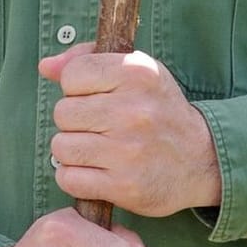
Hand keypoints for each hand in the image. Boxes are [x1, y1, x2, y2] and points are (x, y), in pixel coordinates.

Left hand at [40, 43, 221, 216]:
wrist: (201, 159)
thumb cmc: (158, 108)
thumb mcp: (134, 70)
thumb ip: (86, 59)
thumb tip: (45, 67)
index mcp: (136, 73)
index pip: (72, 75)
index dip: (77, 88)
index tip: (97, 97)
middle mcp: (133, 110)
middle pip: (63, 113)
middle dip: (74, 121)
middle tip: (98, 126)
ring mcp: (129, 151)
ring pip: (61, 147)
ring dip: (73, 150)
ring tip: (97, 148)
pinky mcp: (125, 187)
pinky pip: (69, 179)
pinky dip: (75, 177)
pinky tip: (95, 170)